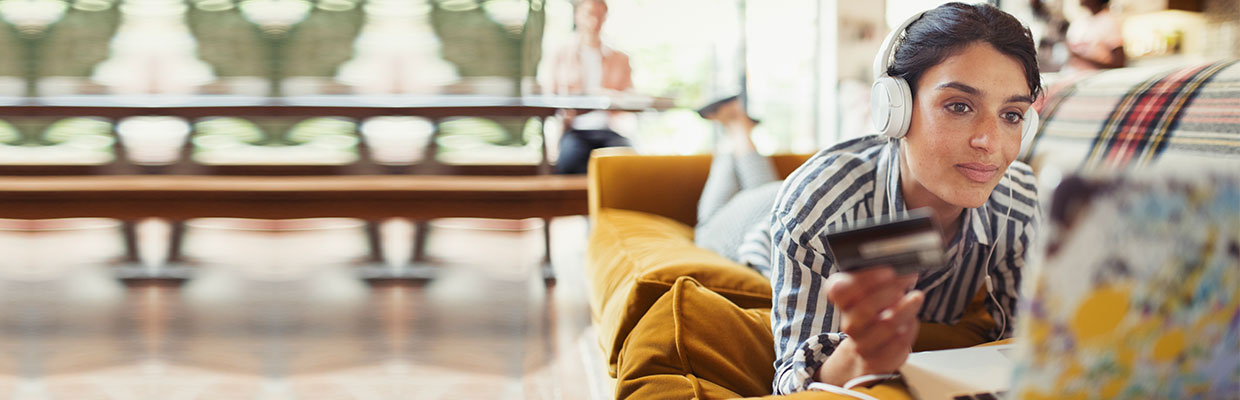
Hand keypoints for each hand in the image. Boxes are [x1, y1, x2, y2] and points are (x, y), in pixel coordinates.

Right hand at [816, 266, 923, 384]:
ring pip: (884, 326)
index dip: (863, 280)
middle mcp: (849, 323)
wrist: (870, 350)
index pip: (838, 290)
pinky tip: (912, 321)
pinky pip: (897, 343)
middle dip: (889, 292)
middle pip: (863, 309)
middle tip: (907, 280)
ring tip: (916, 298)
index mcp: (843, 302)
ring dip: (905, 309)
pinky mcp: (878, 358)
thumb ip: (880, 279)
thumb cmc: (875, 314)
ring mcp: (862, 343)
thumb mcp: (872, 293)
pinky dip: (909, 328)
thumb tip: (903, 263)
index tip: (888, 271)